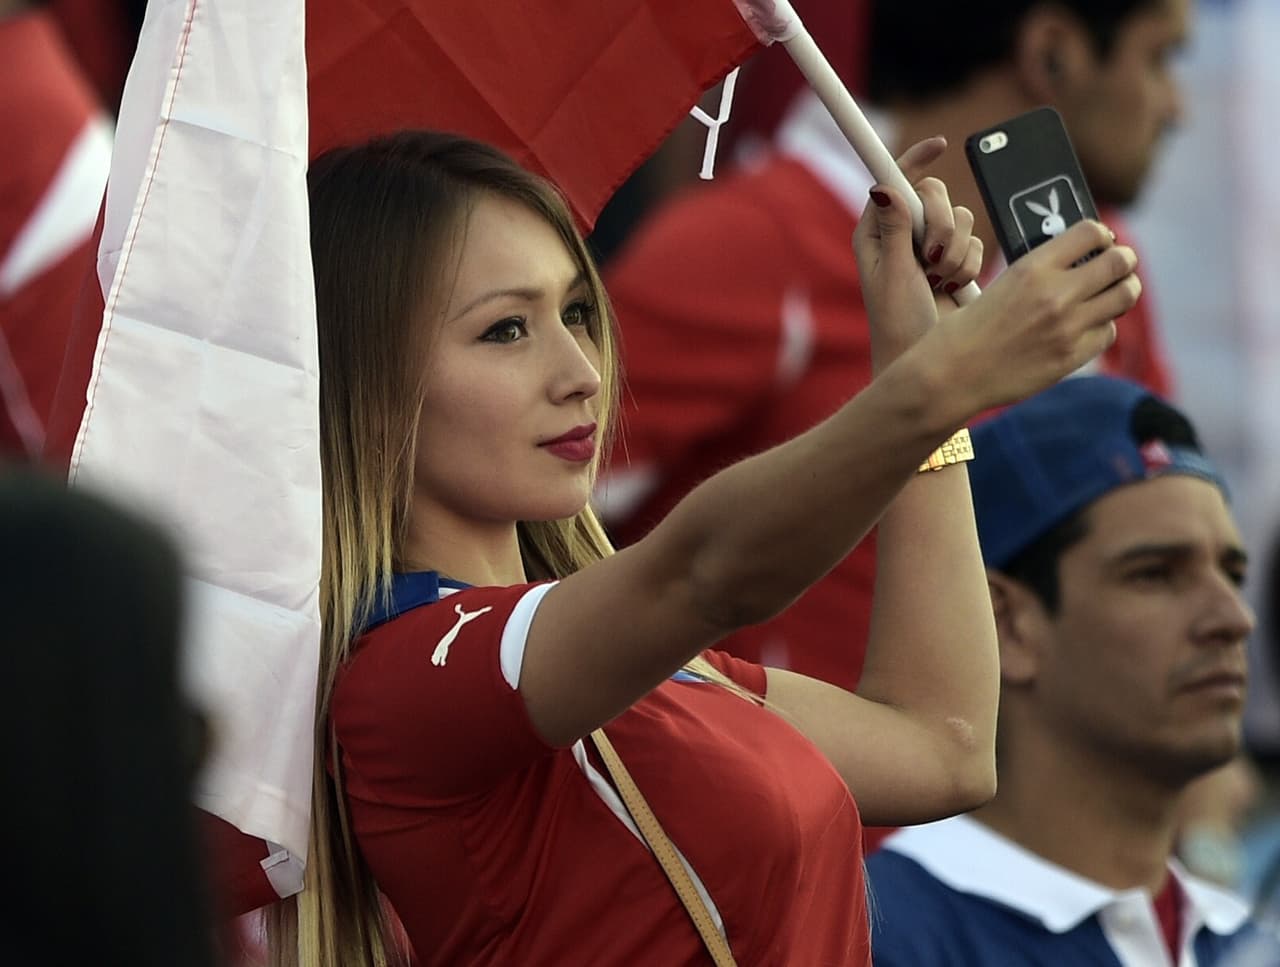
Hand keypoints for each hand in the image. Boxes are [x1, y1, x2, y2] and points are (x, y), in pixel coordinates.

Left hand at [852, 138, 981, 370]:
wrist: (923, 359)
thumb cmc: (897, 324)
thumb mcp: (893, 274)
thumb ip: (894, 230)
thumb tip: (883, 185)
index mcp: (877, 234)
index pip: (894, 183)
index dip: (914, 160)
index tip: (938, 146)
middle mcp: (904, 236)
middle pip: (935, 196)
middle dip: (941, 223)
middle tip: (933, 257)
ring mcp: (932, 249)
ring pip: (960, 219)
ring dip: (954, 252)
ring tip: (938, 281)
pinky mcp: (956, 263)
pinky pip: (975, 243)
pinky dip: (967, 265)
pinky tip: (952, 288)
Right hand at [923, 220, 1138, 415]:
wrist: (952, 374)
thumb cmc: (970, 328)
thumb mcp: (1004, 284)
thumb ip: (1042, 270)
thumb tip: (1082, 259)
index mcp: (1032, 268)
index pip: (1091, 232)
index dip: (1102, 235)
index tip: (1101, 242)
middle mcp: (1055, 294)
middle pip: (1120, 262)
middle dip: (1124, 260)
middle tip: (1119, 265)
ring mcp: (1067, 328)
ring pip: (1125, 295)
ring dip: (1123, 290)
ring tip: (1113, 293)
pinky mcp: (1071, 357)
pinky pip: (1107, 332)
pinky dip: (1101, 326)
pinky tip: (1084, 328)